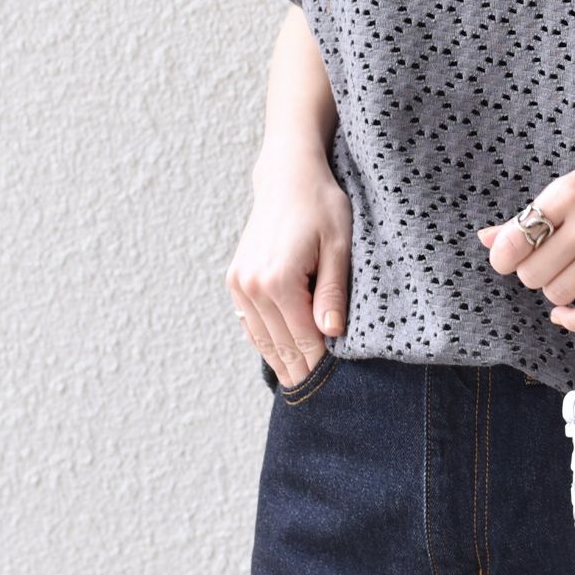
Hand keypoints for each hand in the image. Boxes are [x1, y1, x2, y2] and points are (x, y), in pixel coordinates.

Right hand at [226, 151, 352, 387]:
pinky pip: (250, 323)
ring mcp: (239, 284)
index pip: (303, 338)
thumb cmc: (322, 207)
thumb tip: (331, 334)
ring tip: (301, 382)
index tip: (335, 384)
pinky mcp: (235, 280)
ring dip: (281, 360)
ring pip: (261, 338)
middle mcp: (252, 287)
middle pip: (280, 344)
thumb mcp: (339, 246)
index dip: (320, 362)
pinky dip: (265, 341)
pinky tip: (281, 354)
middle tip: (319, 395)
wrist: (288, 179)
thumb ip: (333, 292)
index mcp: (279, 281)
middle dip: (301, 369)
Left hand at [475, 136, 574, 332]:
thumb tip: (486, 239)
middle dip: (531, 271)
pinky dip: (571, 319)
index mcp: (568, 192)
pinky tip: (564, 312)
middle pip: (532, 272)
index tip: (509, 256)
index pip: (517, 238)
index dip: (503, 255)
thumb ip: (531, 215)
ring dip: (552, 289)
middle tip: (545, 259)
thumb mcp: (574, 183)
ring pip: (557, 292)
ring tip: (564, 272)